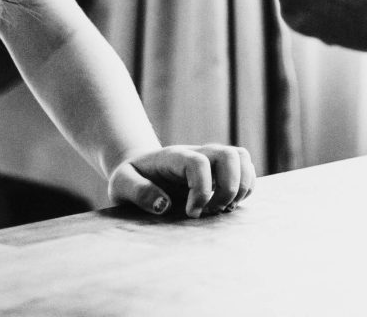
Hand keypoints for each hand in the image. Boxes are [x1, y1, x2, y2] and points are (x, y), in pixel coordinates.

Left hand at [108, 145, 254, 217]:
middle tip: (213, 211)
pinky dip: (245, 188)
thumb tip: (164, 205)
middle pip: (230, 154)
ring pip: (242, 158)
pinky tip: (227, 206)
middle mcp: (196, 153)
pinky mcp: (219, 170)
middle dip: (229, 187)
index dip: (201, 190)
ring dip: (241, 186)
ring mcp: (210, 160)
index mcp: (173, 157)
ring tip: (224, 208)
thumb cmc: (130, 179)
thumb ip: (138, 192)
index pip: (199, 163)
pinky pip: (245, 170)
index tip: (190, 213)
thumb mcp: (121, 185)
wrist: (138, 170)